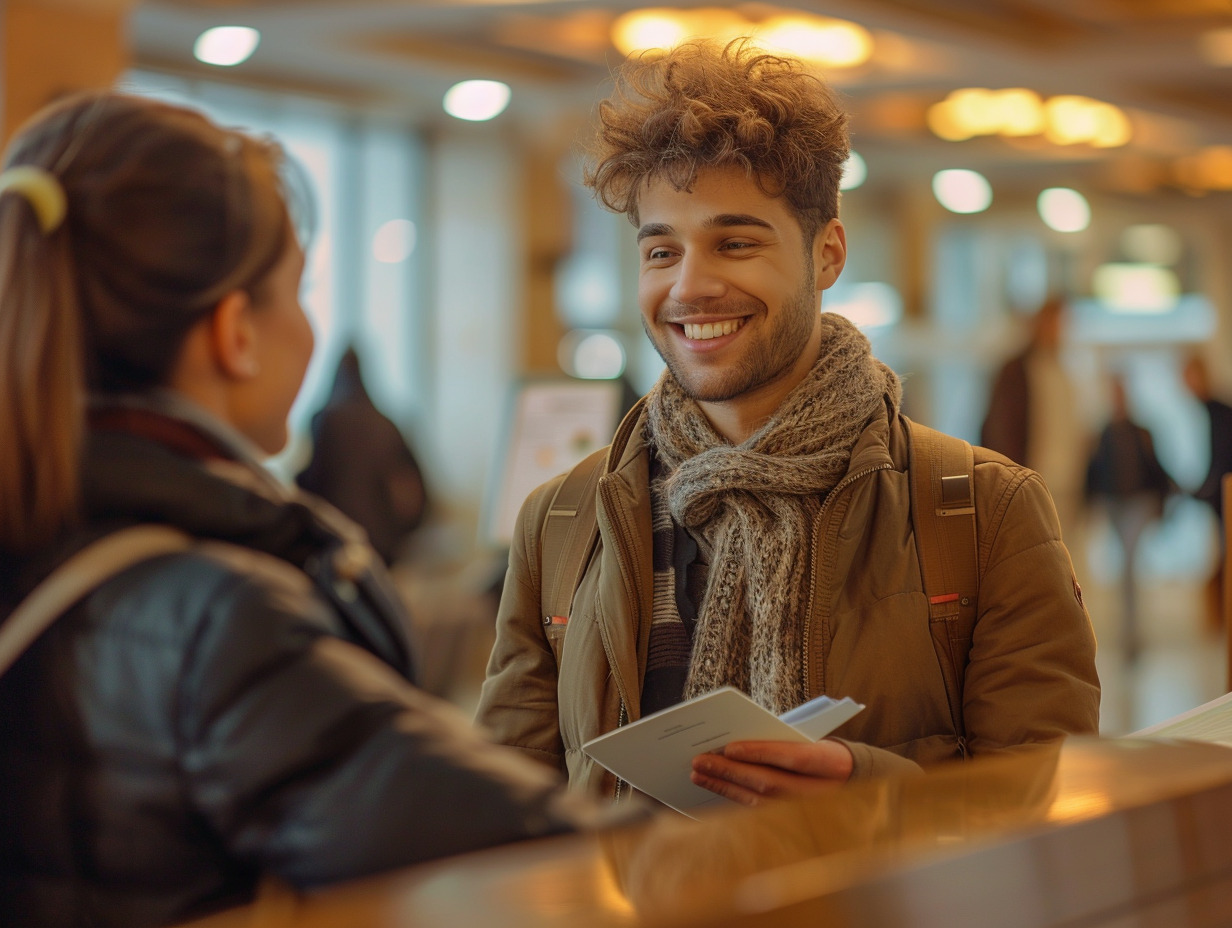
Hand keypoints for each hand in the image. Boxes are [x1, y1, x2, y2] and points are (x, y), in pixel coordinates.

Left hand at [690, 739, 853, 807]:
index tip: (730, 748)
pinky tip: (715, 786)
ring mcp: (807, 812)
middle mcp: (821, 792)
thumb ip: (783, 740)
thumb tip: (738, 741)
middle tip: (701, 759)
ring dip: (725, 786)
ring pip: (759, 801)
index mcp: (830, 763)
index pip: (794, 758)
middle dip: (732, 771)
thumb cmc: (823, 754)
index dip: (761, 752)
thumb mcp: (814, 740)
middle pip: (770, 782)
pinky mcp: (792, 823)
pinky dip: (733, 797)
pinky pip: (757, 811)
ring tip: (699, 773)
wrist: (853, 783)